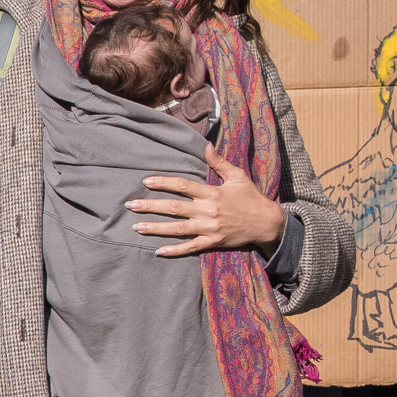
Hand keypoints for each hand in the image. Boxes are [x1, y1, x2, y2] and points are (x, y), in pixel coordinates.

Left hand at [130, 156, 285, 255]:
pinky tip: (158, 251)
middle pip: (174, 208)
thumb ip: (219, 163)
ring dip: (155, 228)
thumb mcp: (237, 176)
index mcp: (212, 193)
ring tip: (136, 227)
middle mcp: (208, 210)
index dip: (163, 183)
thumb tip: (206, 146)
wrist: (266, 222)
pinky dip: (174, 250)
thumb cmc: (251, 197)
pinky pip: (190, 247)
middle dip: (150, 206)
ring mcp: (209, 228)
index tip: (146, 181)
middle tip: (130, 205)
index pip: (182, 186)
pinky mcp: (212, 242)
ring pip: (177, 229)